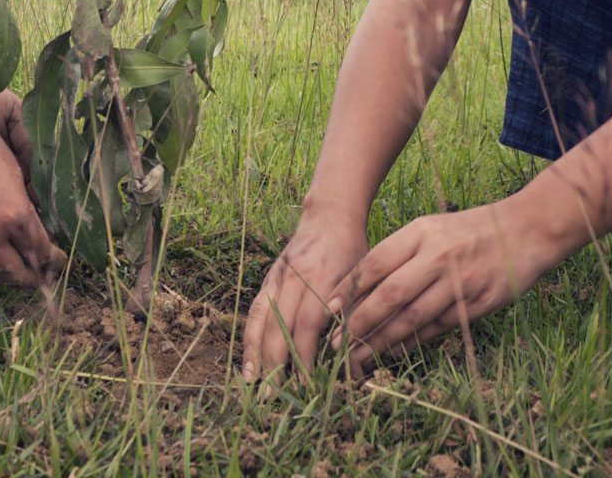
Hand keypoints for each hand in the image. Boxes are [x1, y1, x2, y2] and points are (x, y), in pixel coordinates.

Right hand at [0, 97, 66, 288]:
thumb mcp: (13, 171)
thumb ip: (27, 208)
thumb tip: (41, 233)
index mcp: (11, 214)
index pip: (40, 251)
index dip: (53, 259)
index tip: (61, 260)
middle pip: (15, 274)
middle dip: (31, 279)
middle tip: (43, 277)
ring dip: (5, 268)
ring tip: (18, 262)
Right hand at [241, 215, 368, 381]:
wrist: (329, 216)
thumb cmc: (353, 252)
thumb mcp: (361, 280)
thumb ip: (354, 316)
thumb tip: (350, 362)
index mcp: (321, 278)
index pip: (308, 324)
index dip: (306, 356)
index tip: (308, 384)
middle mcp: (294, 278)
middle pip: (279, 326)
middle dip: (278, 364)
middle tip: (278, 395)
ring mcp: (277, 277)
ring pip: (261, 319)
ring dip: (256, 353)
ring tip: (254, 383)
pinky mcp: (269, 279)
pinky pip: (256, 311)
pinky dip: (250, 337)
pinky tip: (249, 360)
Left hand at [331, 200, 558, 375]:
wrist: (524, 231)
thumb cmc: (466, 232)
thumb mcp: (429, 230)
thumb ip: (398, 254)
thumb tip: (357, 288)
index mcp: (420, 233)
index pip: (375, 263)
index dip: (349, 288)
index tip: (329, 308)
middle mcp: (437, 256)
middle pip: (390, 294)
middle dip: (360, 321)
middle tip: (337, 343)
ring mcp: (459, 281)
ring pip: (413, 317)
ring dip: (383, 340)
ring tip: (360, 356)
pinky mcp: (478, 302)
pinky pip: (438, 327)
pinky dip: (413, 342)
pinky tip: (394, 351)